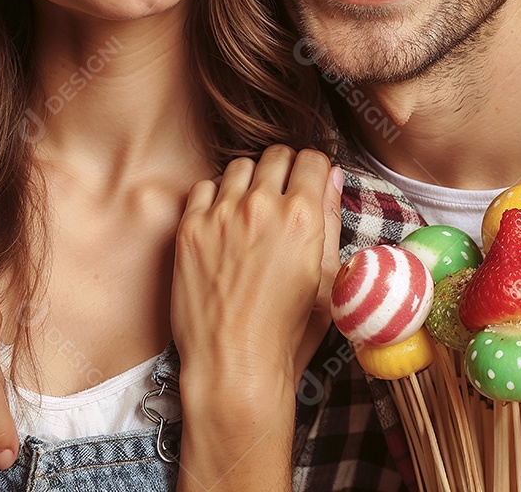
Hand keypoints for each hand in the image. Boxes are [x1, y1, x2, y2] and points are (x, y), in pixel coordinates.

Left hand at [171, 144, 342, 403]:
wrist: (234, 365)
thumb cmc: (287, 330)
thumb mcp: (327, 277)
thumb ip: (329, 218)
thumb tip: (330, 175)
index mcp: (301, 217)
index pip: (311, 159)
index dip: (314, 168)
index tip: (308, 178)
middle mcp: (261, 206)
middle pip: (276, 154)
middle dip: (284, 168)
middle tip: (282, 191)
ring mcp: (221, 214)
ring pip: (239, 165)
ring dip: (250, 179)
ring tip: (252, 206)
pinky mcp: (190, 228)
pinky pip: (204, 186)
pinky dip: (216, 195)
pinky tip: (223, 218)